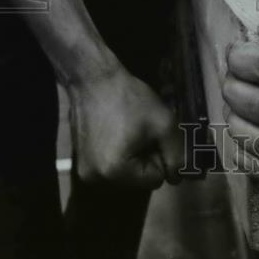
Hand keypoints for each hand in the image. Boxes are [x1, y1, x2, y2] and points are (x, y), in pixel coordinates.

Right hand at [68, 65, 183, 189]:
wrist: (94, 79)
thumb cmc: (130, 99)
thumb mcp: (164, 124)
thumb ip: (177, 154)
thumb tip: (177, 179)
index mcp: (115, 172)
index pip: (155, 179)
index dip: (161, 156)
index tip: (153, 134)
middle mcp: (96, 179)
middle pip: (138, 179)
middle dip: (146, 157)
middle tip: (143, 131)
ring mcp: (85, 171)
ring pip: (125, 173)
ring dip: (133, 155)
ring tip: (129, 129)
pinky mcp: (80, 161)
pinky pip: (110, 166)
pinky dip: (118, 153)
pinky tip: (117, 132)